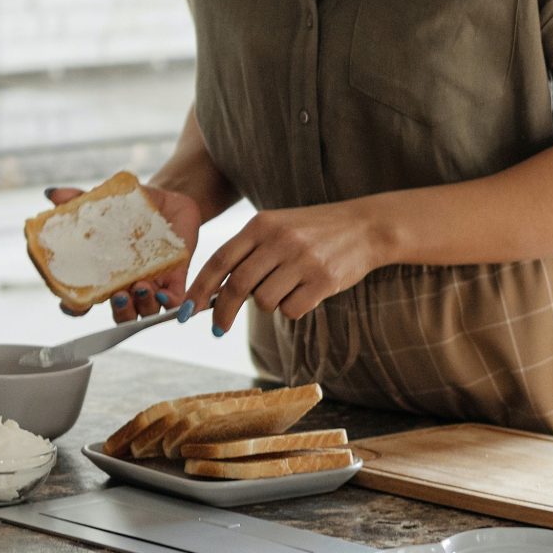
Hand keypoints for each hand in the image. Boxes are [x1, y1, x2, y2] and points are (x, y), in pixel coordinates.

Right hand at [44, 181, 204, 320]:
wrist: (169, 201)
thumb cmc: (132, 208)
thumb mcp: (105, 203)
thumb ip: (80, 200)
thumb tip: (53, 194)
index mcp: (105, 274)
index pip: (85, 301)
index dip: (75, 308)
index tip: (70, 304)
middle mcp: (127, 285)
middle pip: (120, 314)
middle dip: (119, 311)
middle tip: (117, 296)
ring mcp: (152, 284)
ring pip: (146, 311)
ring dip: (142, 305)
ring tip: (141, 287)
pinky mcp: (176, 279)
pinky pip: (175, 302)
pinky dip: (170, 303)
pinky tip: (164, 292)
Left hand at [185, 200, 391, 333]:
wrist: (364, 227)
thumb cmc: (313, 231)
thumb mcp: (277, 227)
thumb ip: (248, 252)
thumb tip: (215, 291)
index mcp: (261, 224)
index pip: (219, 260)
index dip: (199, 289)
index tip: (187, 312)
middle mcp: (279, 240)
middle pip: (237, 286)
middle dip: (222, 313)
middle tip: (219, 328)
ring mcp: (302, 260)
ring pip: (265, 301)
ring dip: (269, 305)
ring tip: (286, 289)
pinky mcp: (323, 280)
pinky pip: (292, 310)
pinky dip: (292, 309)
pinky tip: (305, 293)